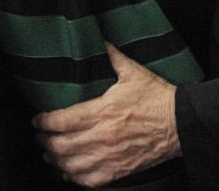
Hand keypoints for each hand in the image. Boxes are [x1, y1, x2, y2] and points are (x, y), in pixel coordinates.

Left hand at [33, 43, 179, 186]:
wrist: (180, 124)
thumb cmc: (158, 98)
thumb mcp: (134, 73)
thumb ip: (113, 56)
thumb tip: (100, 41)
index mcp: (103, 111)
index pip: (61, 120)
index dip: (43, 122)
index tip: (37, 120)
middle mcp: (102, 136)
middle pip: (60, 145)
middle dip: (44, 141)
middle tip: (40, 136)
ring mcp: (109, 156)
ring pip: (70, 165)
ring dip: (55, 160)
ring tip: (49, 154)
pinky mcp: (118, 170)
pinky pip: (87, 180)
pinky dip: (73, 176)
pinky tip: (69, 170)